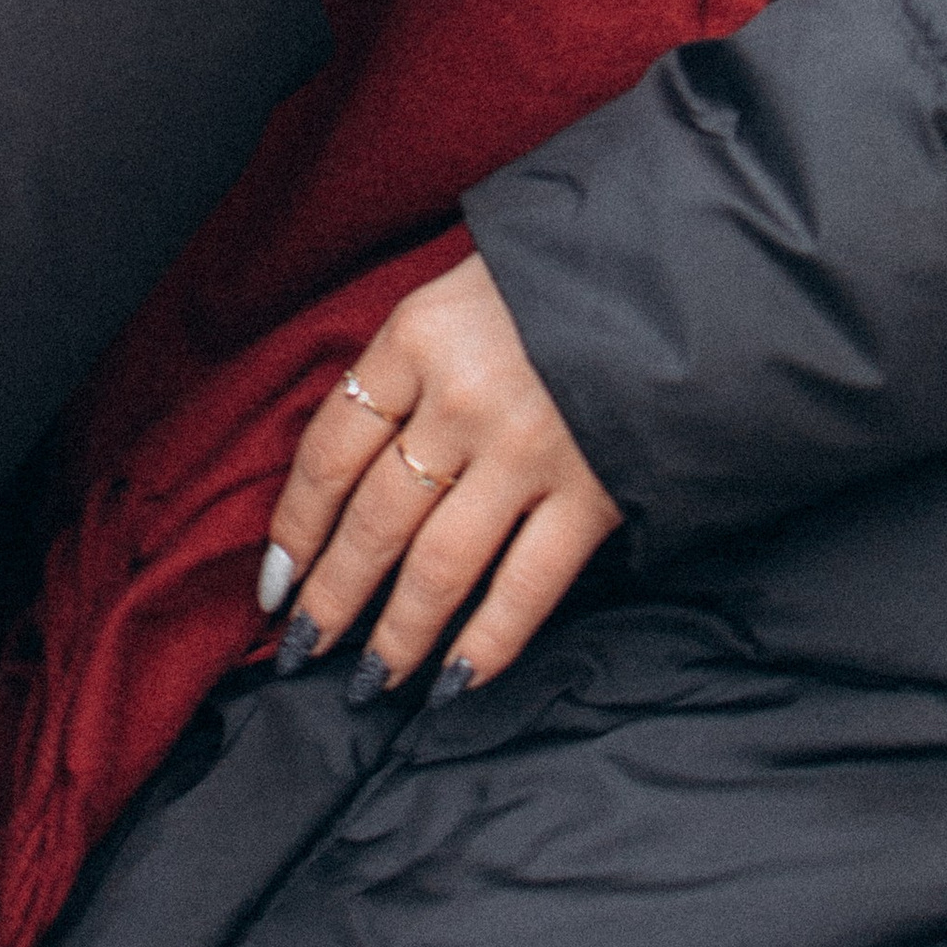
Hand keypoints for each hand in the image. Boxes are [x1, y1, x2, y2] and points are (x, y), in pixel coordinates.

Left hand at [260, 253, 620, 695]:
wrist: (673, 265)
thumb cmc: (548, 280)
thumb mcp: (456, 293)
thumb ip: (406, 368)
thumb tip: (350, 465)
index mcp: (414, 338)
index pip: (329, 451)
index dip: (295, 528)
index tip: (273, 583)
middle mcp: (460, 398)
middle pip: (375, 520)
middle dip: (332, 597)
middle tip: (305, 648)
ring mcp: (527, 450)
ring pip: (439, 567)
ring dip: (396, 636)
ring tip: (366, 682)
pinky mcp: (592, 491)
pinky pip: (526, 587)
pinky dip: (488, 643)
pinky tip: (455, 682)